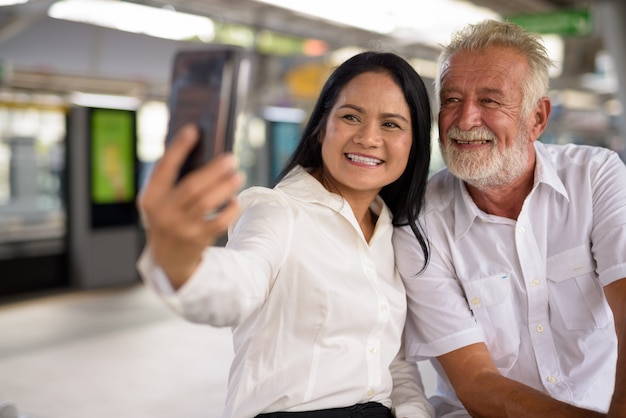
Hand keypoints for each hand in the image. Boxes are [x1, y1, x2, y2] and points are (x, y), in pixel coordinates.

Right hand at [137, 124, 244, 288]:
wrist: (168, 260)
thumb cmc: (169, 219)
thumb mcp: (161, 201)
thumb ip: (174, 180)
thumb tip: (202, 150)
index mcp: (151, 197)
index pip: (163, 168)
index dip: (178, 148)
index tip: (193, 130)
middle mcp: (163, 213)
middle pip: (191, 186)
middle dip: (213, 170)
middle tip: (231, 158)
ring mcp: (180, 228)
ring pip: (206, 203)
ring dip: (225, 186)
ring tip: (238, 175)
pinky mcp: (196, 240)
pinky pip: (218, 221)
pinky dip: (229, 209)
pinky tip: (234, 199)